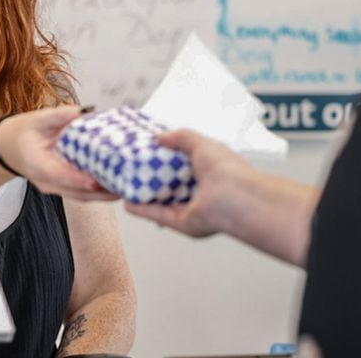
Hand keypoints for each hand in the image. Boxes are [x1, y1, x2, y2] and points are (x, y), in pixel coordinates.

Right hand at [0, 105, 119, 201]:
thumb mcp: (37, 119)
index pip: (60, 176)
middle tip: (124, 186)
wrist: (9, 147)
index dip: (78, 180)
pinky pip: (83, 192)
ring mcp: (55, 187)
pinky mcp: (63, 187)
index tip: (96, 181)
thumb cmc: (23, 133)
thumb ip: (58, 115)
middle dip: (101, 193)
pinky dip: (100, 191)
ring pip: (82, 196)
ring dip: (104, 195)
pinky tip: (117, 184)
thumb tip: (80, 111)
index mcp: (38, 165)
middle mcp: (47, 182)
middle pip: (77, 193)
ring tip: (127, 188)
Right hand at [124, 129, 248, 237]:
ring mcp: (192, 208)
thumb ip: (180, 137)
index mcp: (210, 171)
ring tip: (127, 188)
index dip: (170, 159)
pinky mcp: (183, 223)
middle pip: (174, 186)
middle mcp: (202, 191)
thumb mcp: (201, 142)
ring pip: (164, 203)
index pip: (187, 165)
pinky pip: (159, 215)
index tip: (150, 153)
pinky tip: (128, 204)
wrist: (233, 198)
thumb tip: (159, 137)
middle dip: (155, 179)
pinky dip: (143, 211)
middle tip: (135, 170)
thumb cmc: (225, 169)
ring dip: (146, 197)